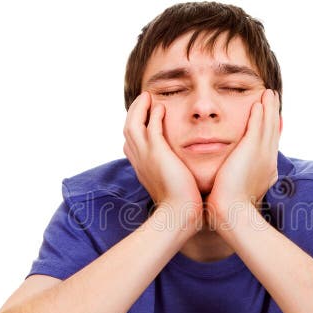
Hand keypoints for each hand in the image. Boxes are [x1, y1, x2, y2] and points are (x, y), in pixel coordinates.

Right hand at [123, 92, 202, 232]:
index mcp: (142, 168)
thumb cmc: (180, 206)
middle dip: (134, 113)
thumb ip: (174, 176)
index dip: (135, 129)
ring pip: (133, 124)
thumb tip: (184, 176)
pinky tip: (160, 106)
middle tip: (144, 100)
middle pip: (128, 129)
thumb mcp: (172, 187)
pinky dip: (153, 114)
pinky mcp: (156, 153)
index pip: (131, 143)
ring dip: (140, 108)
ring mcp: (145, 156)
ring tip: (148, 97)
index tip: (143, 118)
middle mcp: (139, 160)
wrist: (179, 215)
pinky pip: (150, 126)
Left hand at [205, 89, 280, 226]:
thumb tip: (226, 182)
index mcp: (265, 171)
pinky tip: (258, 101)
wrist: (232, 214)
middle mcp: (267, 161)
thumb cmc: (229, 209)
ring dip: (268, 108)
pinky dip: (260, 113)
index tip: (269, 119)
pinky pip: (258, 126)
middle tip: (272, 99)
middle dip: (272, 114)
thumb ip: (233, 182)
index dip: (269, 131)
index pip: (268, 146)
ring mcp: (262, 154)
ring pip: (268, 125)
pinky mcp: (252, 149)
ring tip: (268, 94)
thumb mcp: (235, 192)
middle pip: (272, 132)